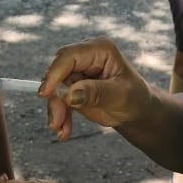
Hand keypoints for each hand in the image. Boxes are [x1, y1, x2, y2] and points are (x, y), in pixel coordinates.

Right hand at [39, 38, 153, 141]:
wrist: (137, 112)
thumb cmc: (135, 98)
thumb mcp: (120, 95)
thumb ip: (95, 93)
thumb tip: (69, 95)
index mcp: (99, 50)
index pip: (68, 56)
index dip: (54, 73)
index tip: (45, 94)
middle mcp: (85, 57)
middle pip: (58, 73)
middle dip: (55, 98)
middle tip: (56, 122)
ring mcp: (78, 73)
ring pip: (55, 90)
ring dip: (56, 111)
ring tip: (62, 131)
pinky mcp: (73, 88)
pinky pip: (59, 101)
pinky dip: (60, 117)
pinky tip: (65, 132)